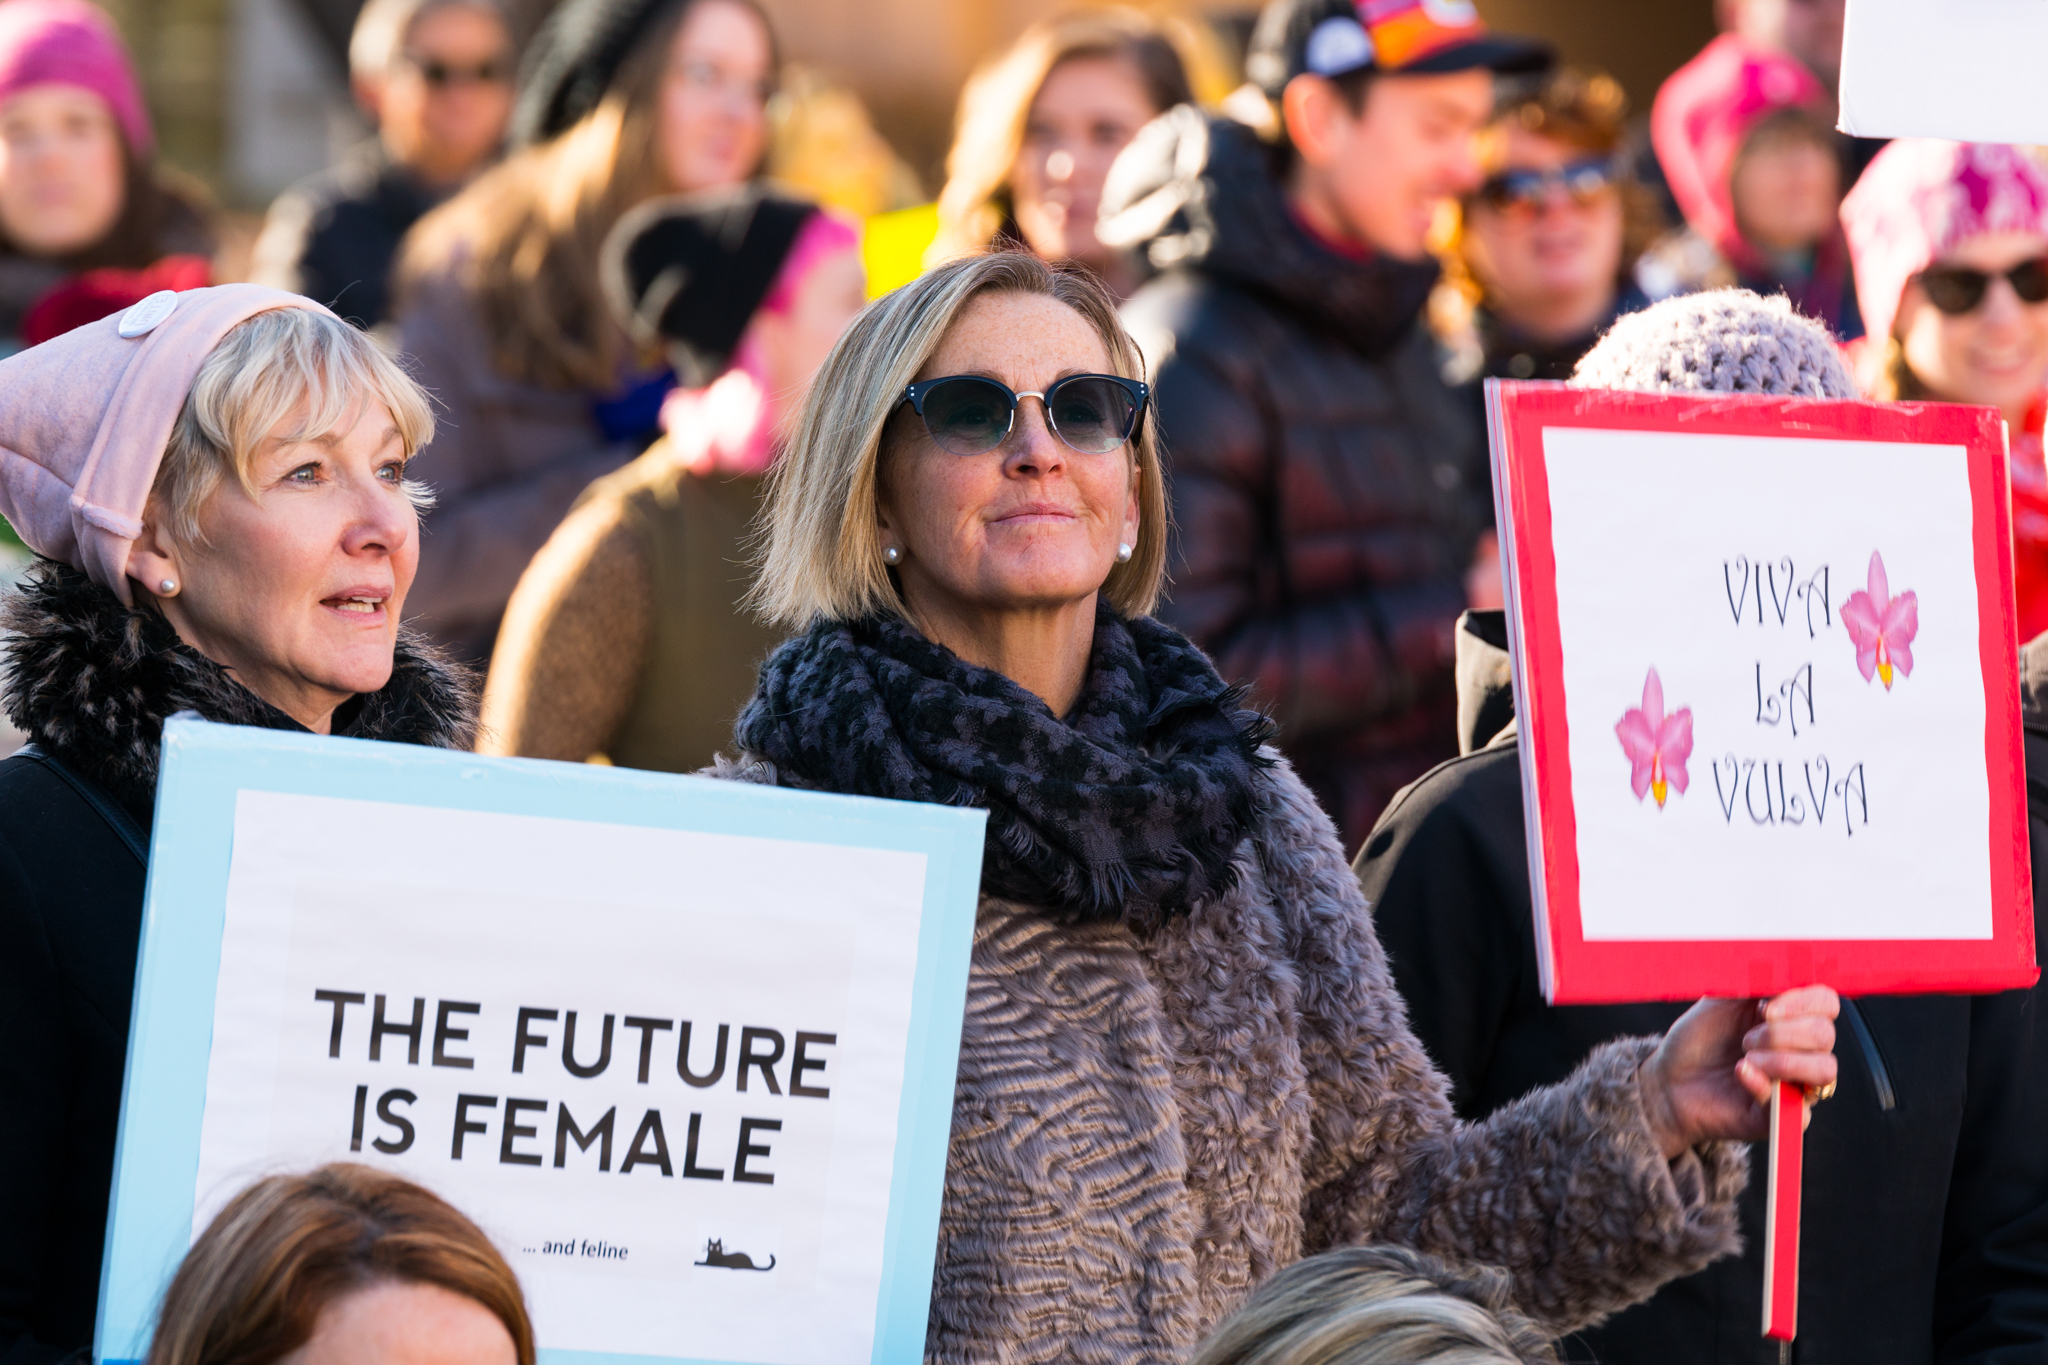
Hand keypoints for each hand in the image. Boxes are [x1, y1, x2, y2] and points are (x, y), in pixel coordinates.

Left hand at [1637, 986, 1838, 1159]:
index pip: (1825, 1003)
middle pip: (1825, 1034)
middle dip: (1782, 1033)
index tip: (1765, 1007)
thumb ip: (1752, 982)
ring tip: (1745, 1057)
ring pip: (1824, 1070)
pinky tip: (1740, 1072)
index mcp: (1789, 1016)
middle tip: (1746, 1037)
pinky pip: (1798, 1107)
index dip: (1803, 1001)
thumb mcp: (1720, 999)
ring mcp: (1795, 1084)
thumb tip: (1780, 966)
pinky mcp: (1783, 1117)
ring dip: (1782, 1059)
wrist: (1670, 1080)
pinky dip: (1764, 1083)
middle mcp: (1800, 1050)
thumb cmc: (1698, 1040)